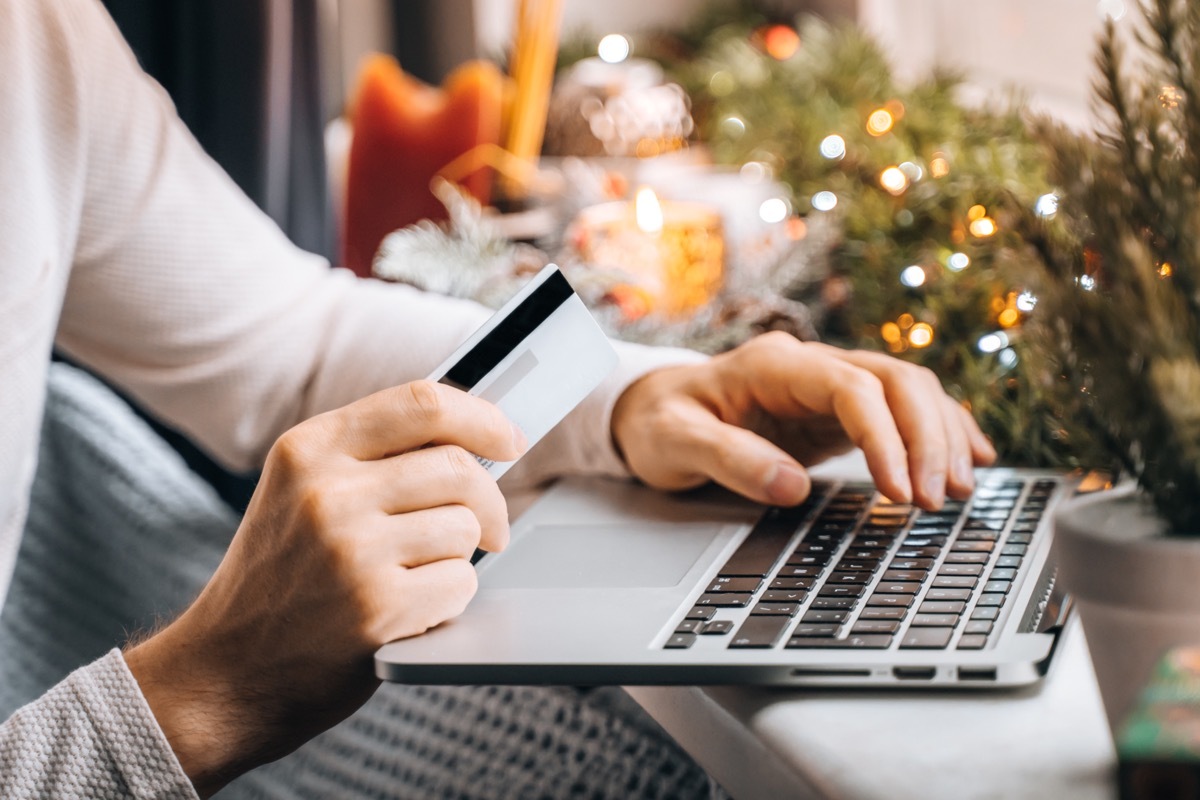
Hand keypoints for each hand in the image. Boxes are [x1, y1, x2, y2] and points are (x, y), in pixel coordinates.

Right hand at [124, 381, 525, 796]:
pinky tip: (409, 612)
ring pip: (465, 528)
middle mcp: (326, 492)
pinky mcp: (376, 607)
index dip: (482, 418)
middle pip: (458, 469)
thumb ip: (374, 458)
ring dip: (459, 558)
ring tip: (414, 577)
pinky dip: (450, 601)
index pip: (423, 403)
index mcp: (308, 449)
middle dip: (491, 503)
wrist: (222, 674)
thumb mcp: (301, 494)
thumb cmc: (279, 580)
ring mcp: (350, 550)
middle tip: (492, 530)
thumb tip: (475, 439)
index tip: (509, 440)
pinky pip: (460, 583)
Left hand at [611, 332, 995, 509]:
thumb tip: (790, 486)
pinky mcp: (840, 409)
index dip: (885, 437)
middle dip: (928, 438)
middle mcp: (811, 366)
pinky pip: (904, 410)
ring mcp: (830, 384)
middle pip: (896, 381)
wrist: (653, 408)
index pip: (852, 387)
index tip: (899, 490)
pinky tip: (972, 456)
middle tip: (939, 499)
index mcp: (774, 365)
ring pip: (911, 392)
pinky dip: (941, 431)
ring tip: (958, 490)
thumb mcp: (672, 442)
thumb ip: (726, 459)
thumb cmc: (660, 422)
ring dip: (942, 437)